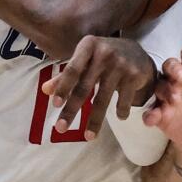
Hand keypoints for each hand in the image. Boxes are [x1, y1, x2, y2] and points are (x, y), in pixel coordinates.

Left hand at [41, 36, 157, 140]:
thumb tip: (44, 90)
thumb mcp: (85, 58)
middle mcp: (104, 53)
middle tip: (60, 128)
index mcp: (88, 45)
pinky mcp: (135, 75)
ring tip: (88, 136)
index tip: (55, 105)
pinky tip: (119, 117)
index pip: (72, 69)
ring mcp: (121, 64)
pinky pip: (123, 100)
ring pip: (103, 99)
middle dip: (71, 110)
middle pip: (84, 87)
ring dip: (95, 121)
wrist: (136, 51)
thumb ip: (66, 74)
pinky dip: (120, 112)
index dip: (63, 87)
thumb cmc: (103, 56)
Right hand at [142, 45, 181, 162]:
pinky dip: (149, 114)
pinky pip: (150, 111)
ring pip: (158, 86)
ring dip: (164, 90)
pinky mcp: (160, 114)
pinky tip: (154, 118)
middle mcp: (177, 80)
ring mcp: (167, 96)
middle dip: (174, 69)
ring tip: (174, 99)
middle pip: (169, 65)